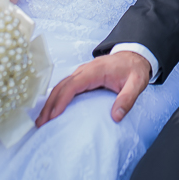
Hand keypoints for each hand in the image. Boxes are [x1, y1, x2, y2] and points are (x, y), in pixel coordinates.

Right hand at [35, 51, 150, 125]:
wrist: (135, 56)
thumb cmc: (134, 69)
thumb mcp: (137, 83)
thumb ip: (127, 99)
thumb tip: (116, 116)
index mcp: (95, 71)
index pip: (73, 85)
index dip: (61, 100)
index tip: (54, 116)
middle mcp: (84, 70)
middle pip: (61, 86)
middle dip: (50, 105)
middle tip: (41, 123)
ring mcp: (82, 73)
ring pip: (60, 86)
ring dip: (50, 102)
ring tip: (42, 120)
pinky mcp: (83, 77)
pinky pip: (65, 87)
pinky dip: (56, 98)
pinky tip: (52, 110)